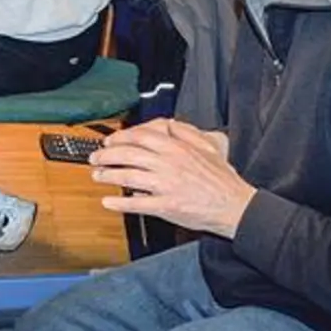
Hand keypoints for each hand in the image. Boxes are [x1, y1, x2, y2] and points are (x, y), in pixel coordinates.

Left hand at [88, 119, 255, 238]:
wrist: (235, 206)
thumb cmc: (222, 180)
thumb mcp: (208, 147)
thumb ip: (186, 133)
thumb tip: (169, 124)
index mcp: (176, 148)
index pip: (139, 137)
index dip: (119, 138)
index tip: (109, 141)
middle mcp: (168, 164)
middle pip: (128, 155)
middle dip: (106, 155)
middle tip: (95, 158)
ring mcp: (166, 185)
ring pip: (128, 177)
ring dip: (108, 176)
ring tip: (98, 176)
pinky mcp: (167, 206)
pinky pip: (138, 204)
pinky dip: (120, 203)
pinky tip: (109, 201)